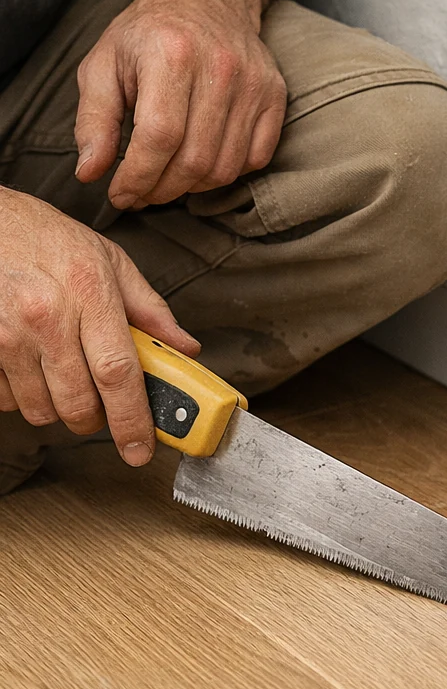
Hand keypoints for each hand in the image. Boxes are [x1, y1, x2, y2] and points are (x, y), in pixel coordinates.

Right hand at [0, 187, 200, 464]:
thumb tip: (186, 349)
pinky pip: (4, 397)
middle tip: (102, 406)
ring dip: (56, 406)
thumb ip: (151, 311)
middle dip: (94, 419)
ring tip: (62, 373)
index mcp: (90, 295)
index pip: (118, 374)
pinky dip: (20, 394)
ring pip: (39, 407)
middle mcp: (46, 318)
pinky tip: (29, 365)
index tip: (141, 449)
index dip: (132, 420)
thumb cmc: (48, 239)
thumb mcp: (111, 262)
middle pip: (77, 403)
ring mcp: (5, 334)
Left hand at [73, 0, 285, 208]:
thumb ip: (93, 121)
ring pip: (227, 166)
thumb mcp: (102, 66)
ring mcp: (255, 83)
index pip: (159, 137)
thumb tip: (90, 173)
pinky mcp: (276, 95)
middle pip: (195, 159)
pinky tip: (201, 164)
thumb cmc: (146, 35)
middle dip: (162, 189)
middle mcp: (221, 68)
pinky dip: (227, 172)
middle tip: (141, 194)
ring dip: (193, 187)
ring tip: (168, 181)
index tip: (120, 195)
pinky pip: (256, 157)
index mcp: (171, 54)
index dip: (137, 177)